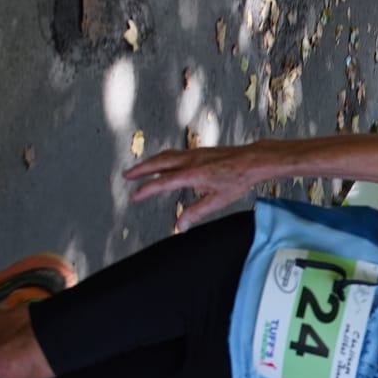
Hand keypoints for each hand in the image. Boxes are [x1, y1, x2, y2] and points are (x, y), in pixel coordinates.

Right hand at [124, 145, 261, 231]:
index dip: (147, 189)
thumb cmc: (237, 179)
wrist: (251, 160)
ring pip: (165, 156)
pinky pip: (174, 153)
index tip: (135, 196)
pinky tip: (162, 163)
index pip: (163, 182)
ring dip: (150, 162)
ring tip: (138, 169)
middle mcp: (190, 160)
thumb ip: (196, 212)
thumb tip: (179, 226)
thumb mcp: (217, 201)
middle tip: (126, 175)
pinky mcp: (198, 151)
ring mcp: (193, 154)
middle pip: (158, 162)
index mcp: (192, 174)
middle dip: (140, 169)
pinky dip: (162, 158)